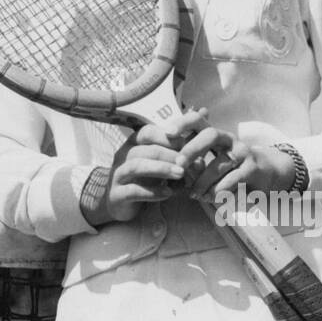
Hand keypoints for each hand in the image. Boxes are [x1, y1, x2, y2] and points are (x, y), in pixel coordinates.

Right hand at [82, 109, 211, 224]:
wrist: (128, 209)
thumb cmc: (150, 180)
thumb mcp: (168, 161)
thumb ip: (184, 142)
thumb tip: (204, 111)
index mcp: (134, 144)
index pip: (148, 132)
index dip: (167, 136)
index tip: (186, 143)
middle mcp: (123, 156)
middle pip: (144, 148)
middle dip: (168, 154)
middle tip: (187, 162)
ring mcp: (117, 175)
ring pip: (136, 166)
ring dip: (161, 169)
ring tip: (180, 175)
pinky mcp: (117, 195)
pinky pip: (133, 190)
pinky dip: (152, 191)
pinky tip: (168, 193)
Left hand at [179, 128, 296, 201]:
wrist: (265, 173)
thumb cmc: (230, 168)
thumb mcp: (212, 160)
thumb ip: (193, 162)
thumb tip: (168, 170)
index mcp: (215, 134)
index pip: (198, 120)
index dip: (183, 123)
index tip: (167, 132)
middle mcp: (229, 139)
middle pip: (211, 135)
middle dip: (193, 148)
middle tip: (179, 164)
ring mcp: (243, 152)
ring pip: (219, 163)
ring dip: (203, 181)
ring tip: (194, 194)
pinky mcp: (252, 168)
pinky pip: (232, 179)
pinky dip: (219, 190)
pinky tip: (210, 198)